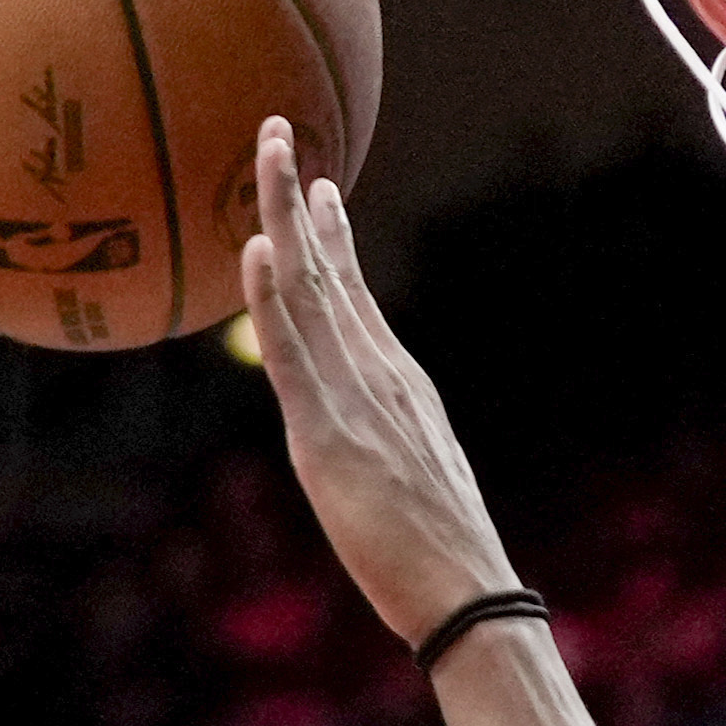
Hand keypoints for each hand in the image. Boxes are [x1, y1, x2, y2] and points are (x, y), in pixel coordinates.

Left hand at [239, 129, 524, 651]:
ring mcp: (355, 399)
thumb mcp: (413, 485)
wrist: (467, 594)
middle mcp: (377, 375)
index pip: (356, 297)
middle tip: (275, 131)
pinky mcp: (329, 436)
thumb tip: (372, 455)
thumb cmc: (441, 560)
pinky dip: (274, 296)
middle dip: (298, 197)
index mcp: (398, 386)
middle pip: (327, 271)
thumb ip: (386, 450)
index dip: (332, 238)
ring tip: (263, 151)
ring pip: (309, 289)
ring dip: (281, 214)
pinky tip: (258, 248)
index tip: (319, 188)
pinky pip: (294, 352)